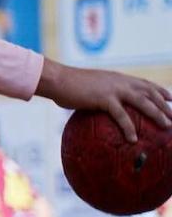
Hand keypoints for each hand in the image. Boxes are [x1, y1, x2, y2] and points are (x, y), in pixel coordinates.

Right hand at [36, 59, 170, 141]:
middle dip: (165, 105)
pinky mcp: (104, 98)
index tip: (170, 98)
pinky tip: (133, 139)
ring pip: (143, 102)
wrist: (56, 79)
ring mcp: (113, 89)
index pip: (144, 83)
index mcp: (116, 78)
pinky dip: (129, 128)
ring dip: (157, 114)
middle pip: (149, 93)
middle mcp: (119, 81)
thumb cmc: (67, 85)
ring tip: (166, 126)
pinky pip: (121, 115)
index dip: (159, 90)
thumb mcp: (87, 87)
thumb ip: (98, 95)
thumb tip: (99, 107)